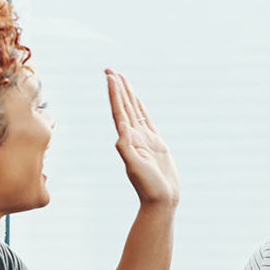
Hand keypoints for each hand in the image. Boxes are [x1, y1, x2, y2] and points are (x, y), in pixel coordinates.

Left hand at [106, 70, 178, 206]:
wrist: (160, 200)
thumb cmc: (148, 187)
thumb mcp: (135, 167)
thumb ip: (126, 148)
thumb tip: (121, 129)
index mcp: (127, 140)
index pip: (119, 111)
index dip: (114, 93)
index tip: (110, 77)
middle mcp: (133, 137)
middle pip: (124, 106)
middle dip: (117, 88)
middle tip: (109, 70)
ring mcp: (143, 139)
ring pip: (134, 110)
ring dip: (127, 95)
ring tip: (121, 78)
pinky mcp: (155, 143)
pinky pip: (146, 120)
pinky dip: (140, 108)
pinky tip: (136, 100)